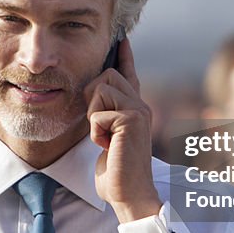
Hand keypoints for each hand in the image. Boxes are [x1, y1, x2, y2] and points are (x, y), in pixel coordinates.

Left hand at [85, 37, 161, 222]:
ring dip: (93, 115)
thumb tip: (93, 95)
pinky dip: (95, 132)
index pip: (129, 75)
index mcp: (136, 108)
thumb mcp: (108, 137)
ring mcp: (138, 111)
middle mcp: (140, 105)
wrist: (130, 194)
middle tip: (99, 126)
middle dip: (92, 98)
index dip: (125, 56)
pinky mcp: (132, 120)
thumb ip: (105, 116)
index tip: (123, 39)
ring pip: (100, 89)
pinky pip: (98, 113)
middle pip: (106, 75)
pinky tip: (107, 146)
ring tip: (105, 137)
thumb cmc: (116, 171)